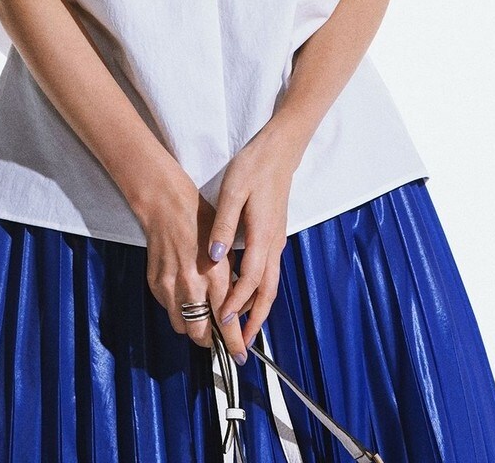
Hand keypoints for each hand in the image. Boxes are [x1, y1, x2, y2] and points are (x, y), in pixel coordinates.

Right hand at [135, 165, 250, 362]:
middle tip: (219, 339)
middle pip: (201, 334)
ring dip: (193, 325)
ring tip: (201, 314)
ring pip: (182, 326)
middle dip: (212, 341)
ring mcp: (170, 286)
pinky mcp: (155, 284)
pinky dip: (177, 308)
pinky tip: (184, 294)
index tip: (240, 355)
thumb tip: (234, 304)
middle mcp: (191, 285)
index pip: (226, 322)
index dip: (234, 343)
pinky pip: (168, 309)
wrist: (166, 205)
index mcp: (214, 275)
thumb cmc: (200, 219)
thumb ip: (229, 280)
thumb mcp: (226, 248)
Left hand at [207, 121, 301, 354]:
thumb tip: (214, 257)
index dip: (236, 303)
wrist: (279, 151)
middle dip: (255, 319)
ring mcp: (277, 240)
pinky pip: (269, 272)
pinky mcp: (275, 235)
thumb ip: (223, 225)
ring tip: (245, 327)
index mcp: (262, 235)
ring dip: (258, 307)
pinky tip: (248, 295)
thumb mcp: (233, 191)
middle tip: (242, 343)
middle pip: (267, 291)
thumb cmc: (253, 168)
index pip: (250, 280)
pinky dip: (260, 290)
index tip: (222, 321)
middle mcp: (273, 243)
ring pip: (270, 283)